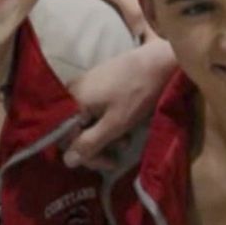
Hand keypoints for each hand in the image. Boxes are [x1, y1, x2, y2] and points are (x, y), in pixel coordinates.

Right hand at [62, 36, 176, 169]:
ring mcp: (84, 84)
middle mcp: (72, 91)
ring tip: (126, 137)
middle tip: (119, 153)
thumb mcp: (115, 124)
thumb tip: (67, 161)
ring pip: (86, 120)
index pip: (67, 139)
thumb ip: (90, 143)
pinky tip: (123, 123)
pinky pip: (93, 109)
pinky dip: (107, 121)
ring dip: (105, 135)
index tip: (111, 163)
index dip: (88, 156)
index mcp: (72, 101)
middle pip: (75, 130)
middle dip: (98, 146)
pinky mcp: (97, 81)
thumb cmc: (137, 93)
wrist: (158, 61)